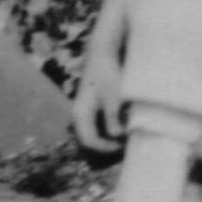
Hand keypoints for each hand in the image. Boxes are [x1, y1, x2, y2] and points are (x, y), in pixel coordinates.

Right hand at [71, 25, 128, 153]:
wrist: (102, 54)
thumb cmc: (107, 74)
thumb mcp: (113, 97)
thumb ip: (114, 118)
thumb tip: (117, 136)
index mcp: (80, 114)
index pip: (89, 140)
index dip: (105, 147)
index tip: (121, 146)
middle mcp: (79, 114)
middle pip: (88, 139)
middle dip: (105, 145)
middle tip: (122, 146)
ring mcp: (84, 111)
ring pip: (92, 132)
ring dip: (106, 138)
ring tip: (123, 139)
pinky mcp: (91, 106)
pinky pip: (96, 125)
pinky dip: (107, 130)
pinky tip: (120, 127)